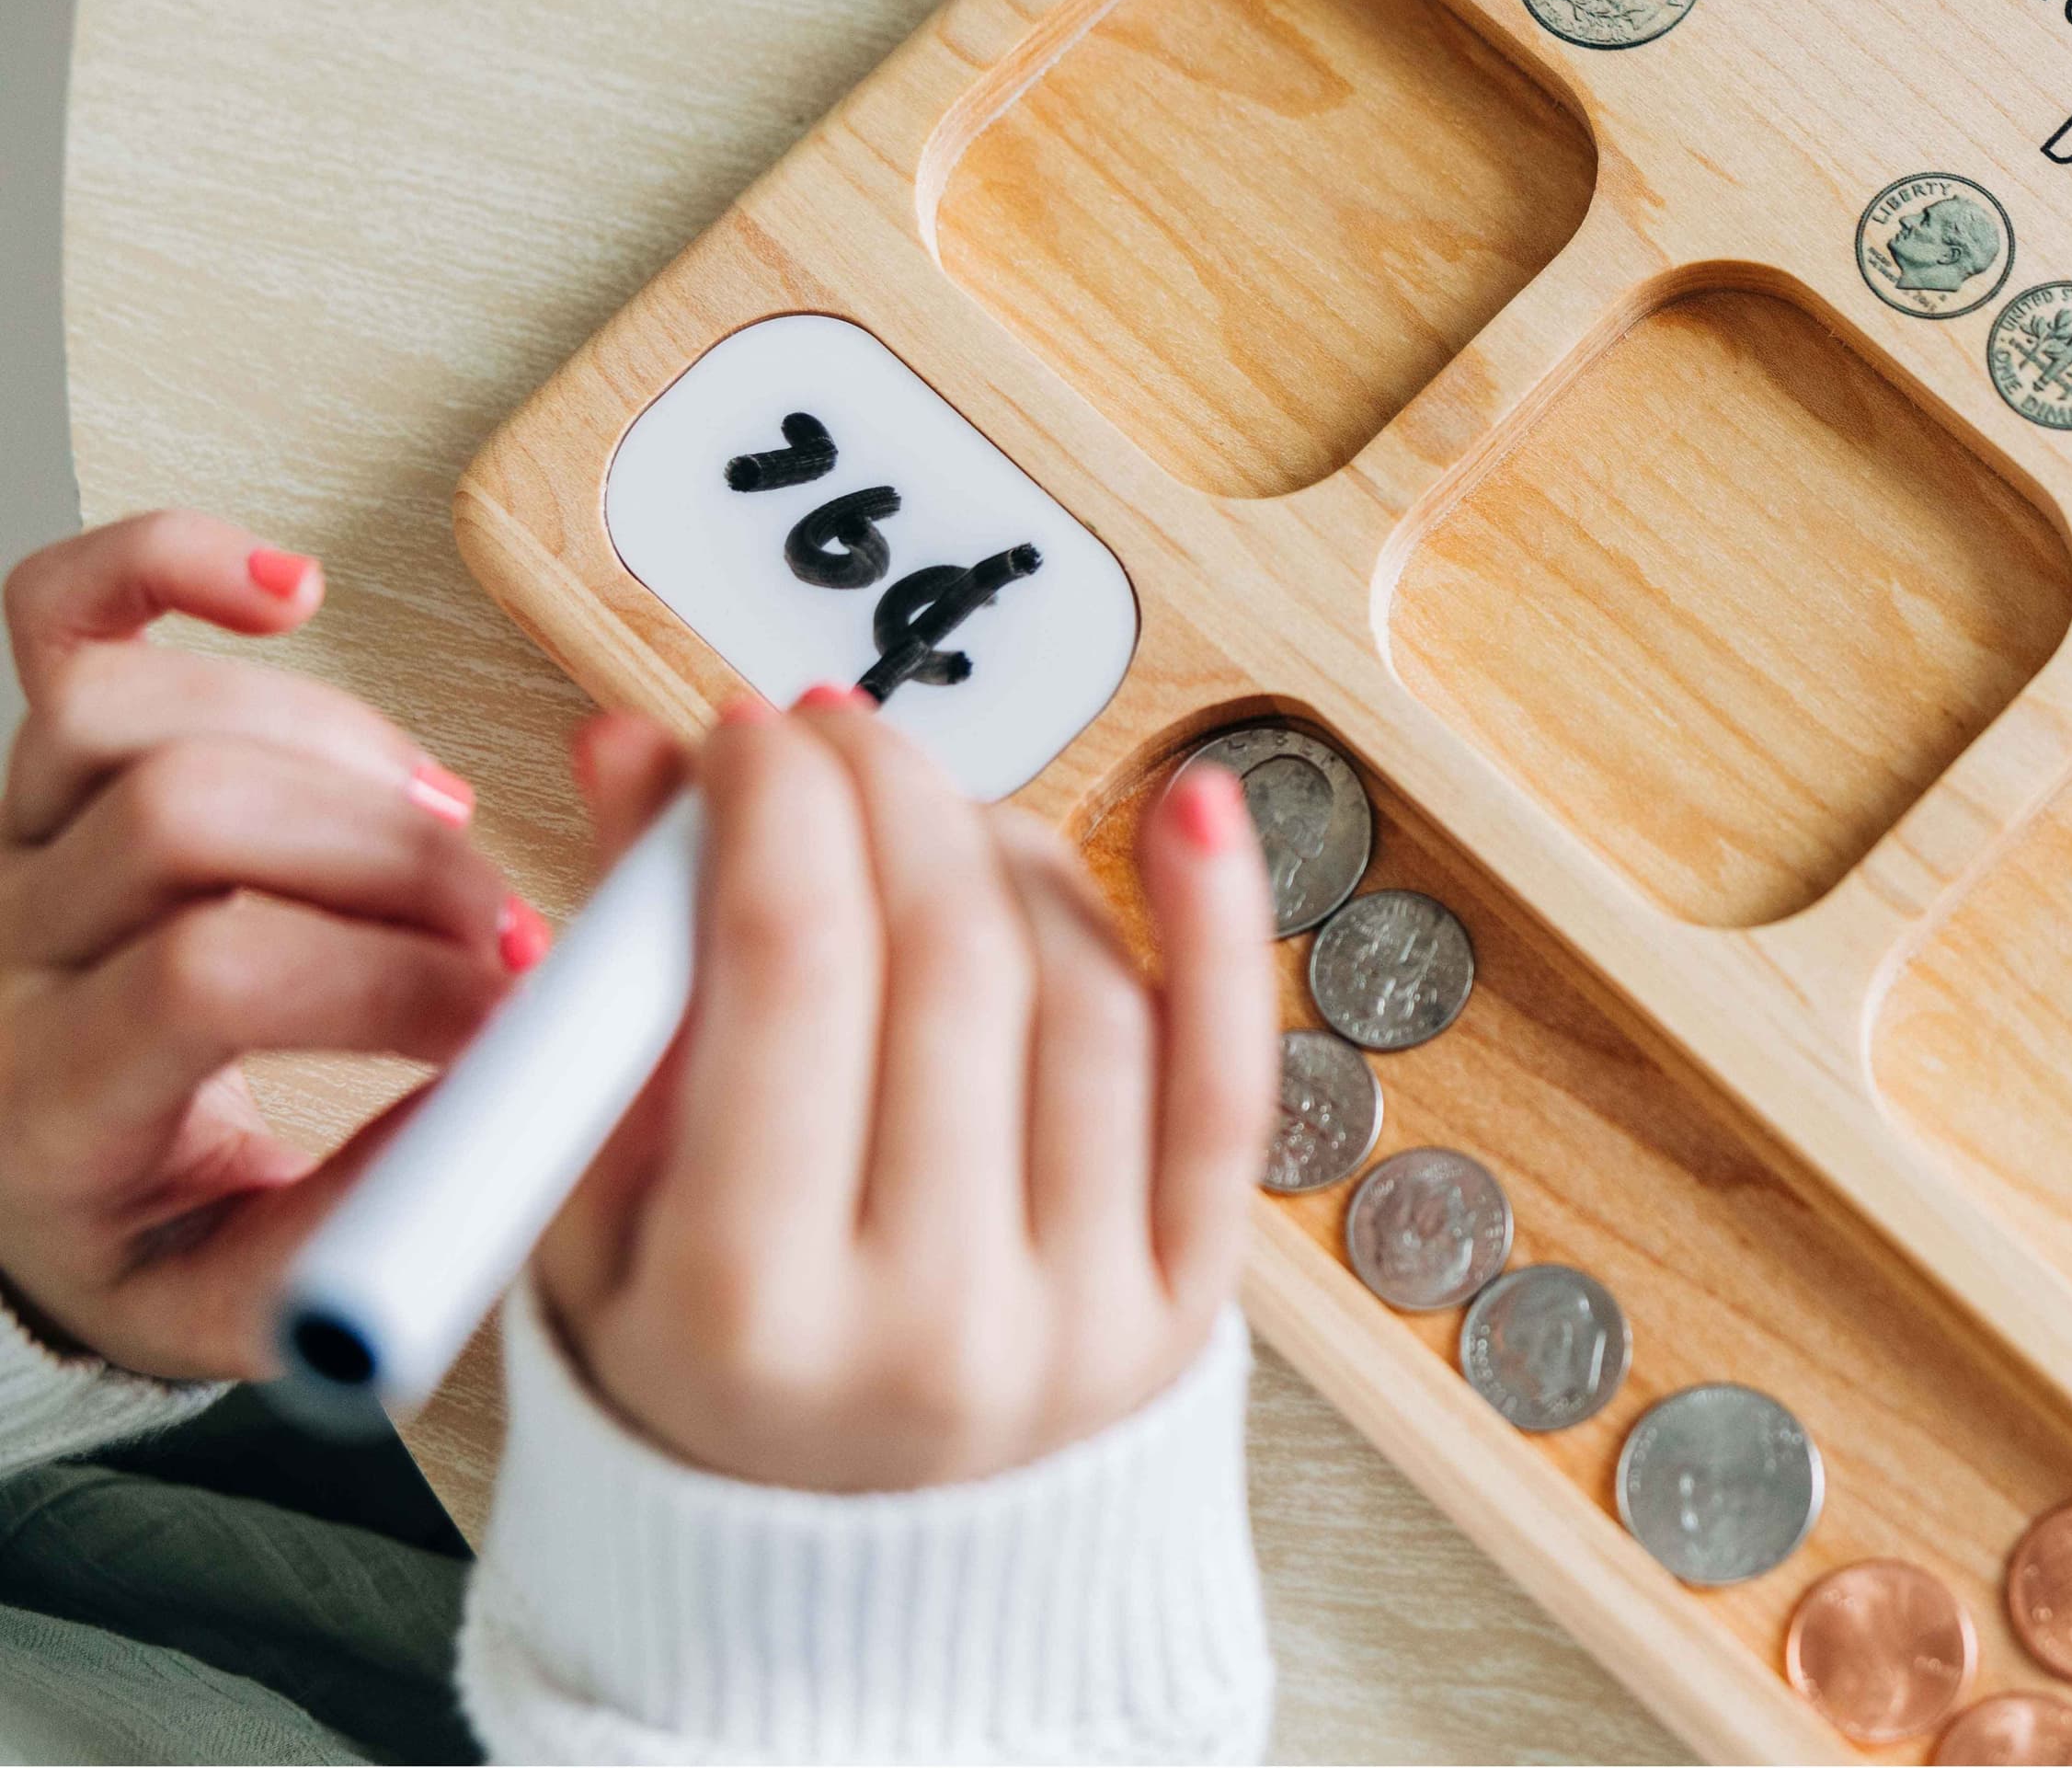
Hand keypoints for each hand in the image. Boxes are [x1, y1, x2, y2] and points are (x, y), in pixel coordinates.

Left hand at [0, 512, 535, 1380]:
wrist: (17, 1189)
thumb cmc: (131, 1232)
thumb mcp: (233, 1298)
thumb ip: (358, 1237)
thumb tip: (496, 1127)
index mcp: (45, 1101)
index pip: (217, 979)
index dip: (392, 979)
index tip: (507, 1016)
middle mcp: (4, 951)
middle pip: (192, 818)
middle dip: (395, 862)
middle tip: (498, 925)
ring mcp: (9, 840)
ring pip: (135, 714)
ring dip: (332, 742)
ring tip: (434, 817)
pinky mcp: (36, 763)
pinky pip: (61, 614)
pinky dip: (171, 564)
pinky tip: (288, 591)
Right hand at [535, 690, 1276, 1490]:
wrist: (844, 1583)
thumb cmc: (705, 1384)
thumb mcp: (597, 1214)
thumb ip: (615, 981)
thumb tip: (635, 750)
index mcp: (751, 1309)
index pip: (788, 967)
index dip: (776, 804)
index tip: (752, 736)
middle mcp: (934, 1322)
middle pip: (947, 961)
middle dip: (888, 799)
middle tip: (839, 741)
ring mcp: (1084, 1317)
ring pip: (1084, 996)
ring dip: (1009, 855)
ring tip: (933, 823)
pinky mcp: (1190, 1303)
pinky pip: (1227, 1081)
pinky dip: (1220, 929)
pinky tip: (1192, 811)